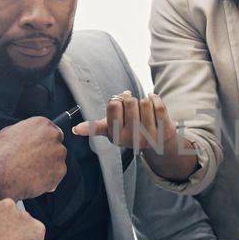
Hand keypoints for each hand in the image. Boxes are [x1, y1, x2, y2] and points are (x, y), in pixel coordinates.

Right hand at [0, 117, 66, 204]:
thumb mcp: (8, 133)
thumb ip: (26, 131)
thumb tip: (32, 134)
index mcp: (41, 123)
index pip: (52, 131)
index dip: (44, 143)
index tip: (38, 150)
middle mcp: (53, 135)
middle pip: (56, 145)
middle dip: (48, 154)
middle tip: (33, 163)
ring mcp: (58, 153)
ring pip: (57, 161)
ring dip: (48, 167)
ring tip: (29, 173)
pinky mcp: (61, 170)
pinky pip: (57, 175)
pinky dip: (48, 180)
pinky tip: (33, 181)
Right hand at [72, 91, 195, 180]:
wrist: (156, 141)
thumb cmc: (130, 129)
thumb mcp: (112, 129)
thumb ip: (96, 127)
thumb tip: (75, 130)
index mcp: (116, 136)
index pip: (114, 104)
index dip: (118, 100)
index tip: (120, 107)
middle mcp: (131, 139)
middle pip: (129, 101)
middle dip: (131, 100)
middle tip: (134, 109)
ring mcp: (149, 136)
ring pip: (144, 101)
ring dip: (144, 100)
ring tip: (144, 109)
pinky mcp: (164, 130)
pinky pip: (158, 104)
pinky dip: (155, 98)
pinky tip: (153, 102)